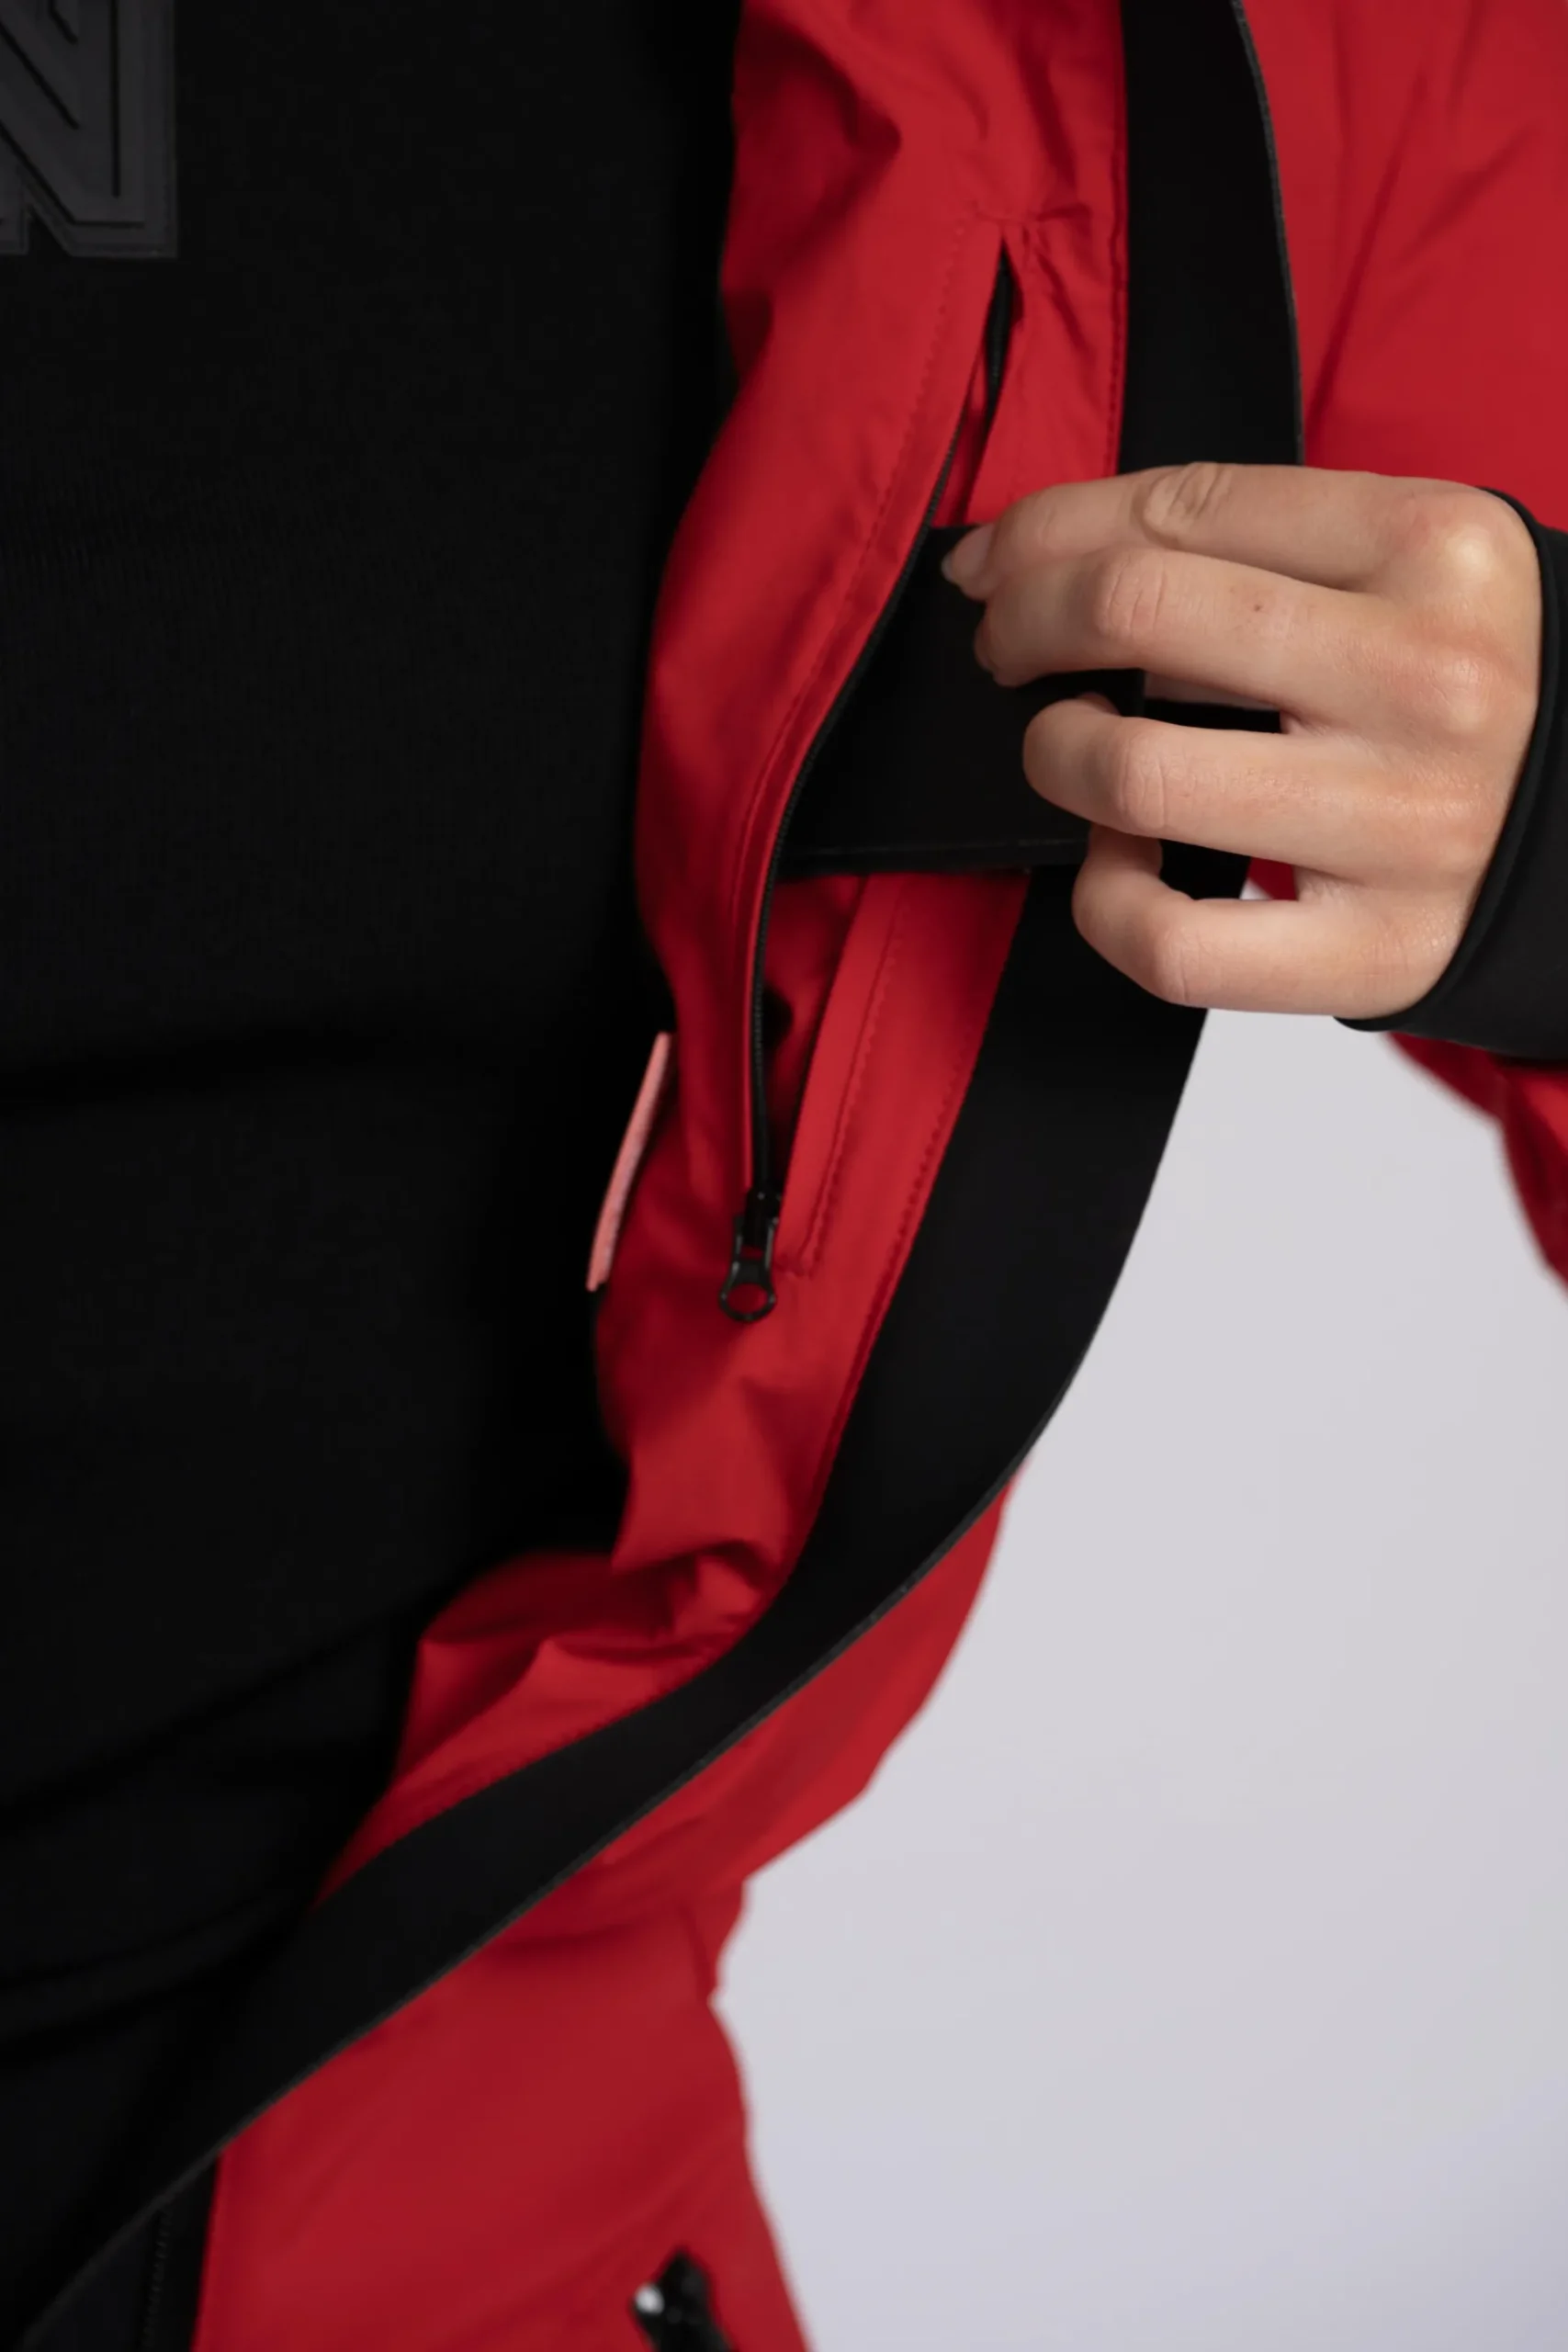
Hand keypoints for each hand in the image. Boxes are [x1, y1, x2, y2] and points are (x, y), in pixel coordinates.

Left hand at [942, 463, 1542, 1016]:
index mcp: (1438, 547)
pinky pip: (1172, 943)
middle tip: (1009, 652)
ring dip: (1058, 755)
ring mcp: (1404, 824)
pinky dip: (1107, 900)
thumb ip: (1252, 544)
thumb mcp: (1408, 569)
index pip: (1178, 508)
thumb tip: (1026, 554)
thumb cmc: (1472, 690)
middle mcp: (1428, 679)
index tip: (992, 565)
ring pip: (1134, 772)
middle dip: (1024, 624)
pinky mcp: (1377, 951)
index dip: (1043, 532)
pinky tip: (1121, 860)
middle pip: (1134, 610)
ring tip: (1077, 751)